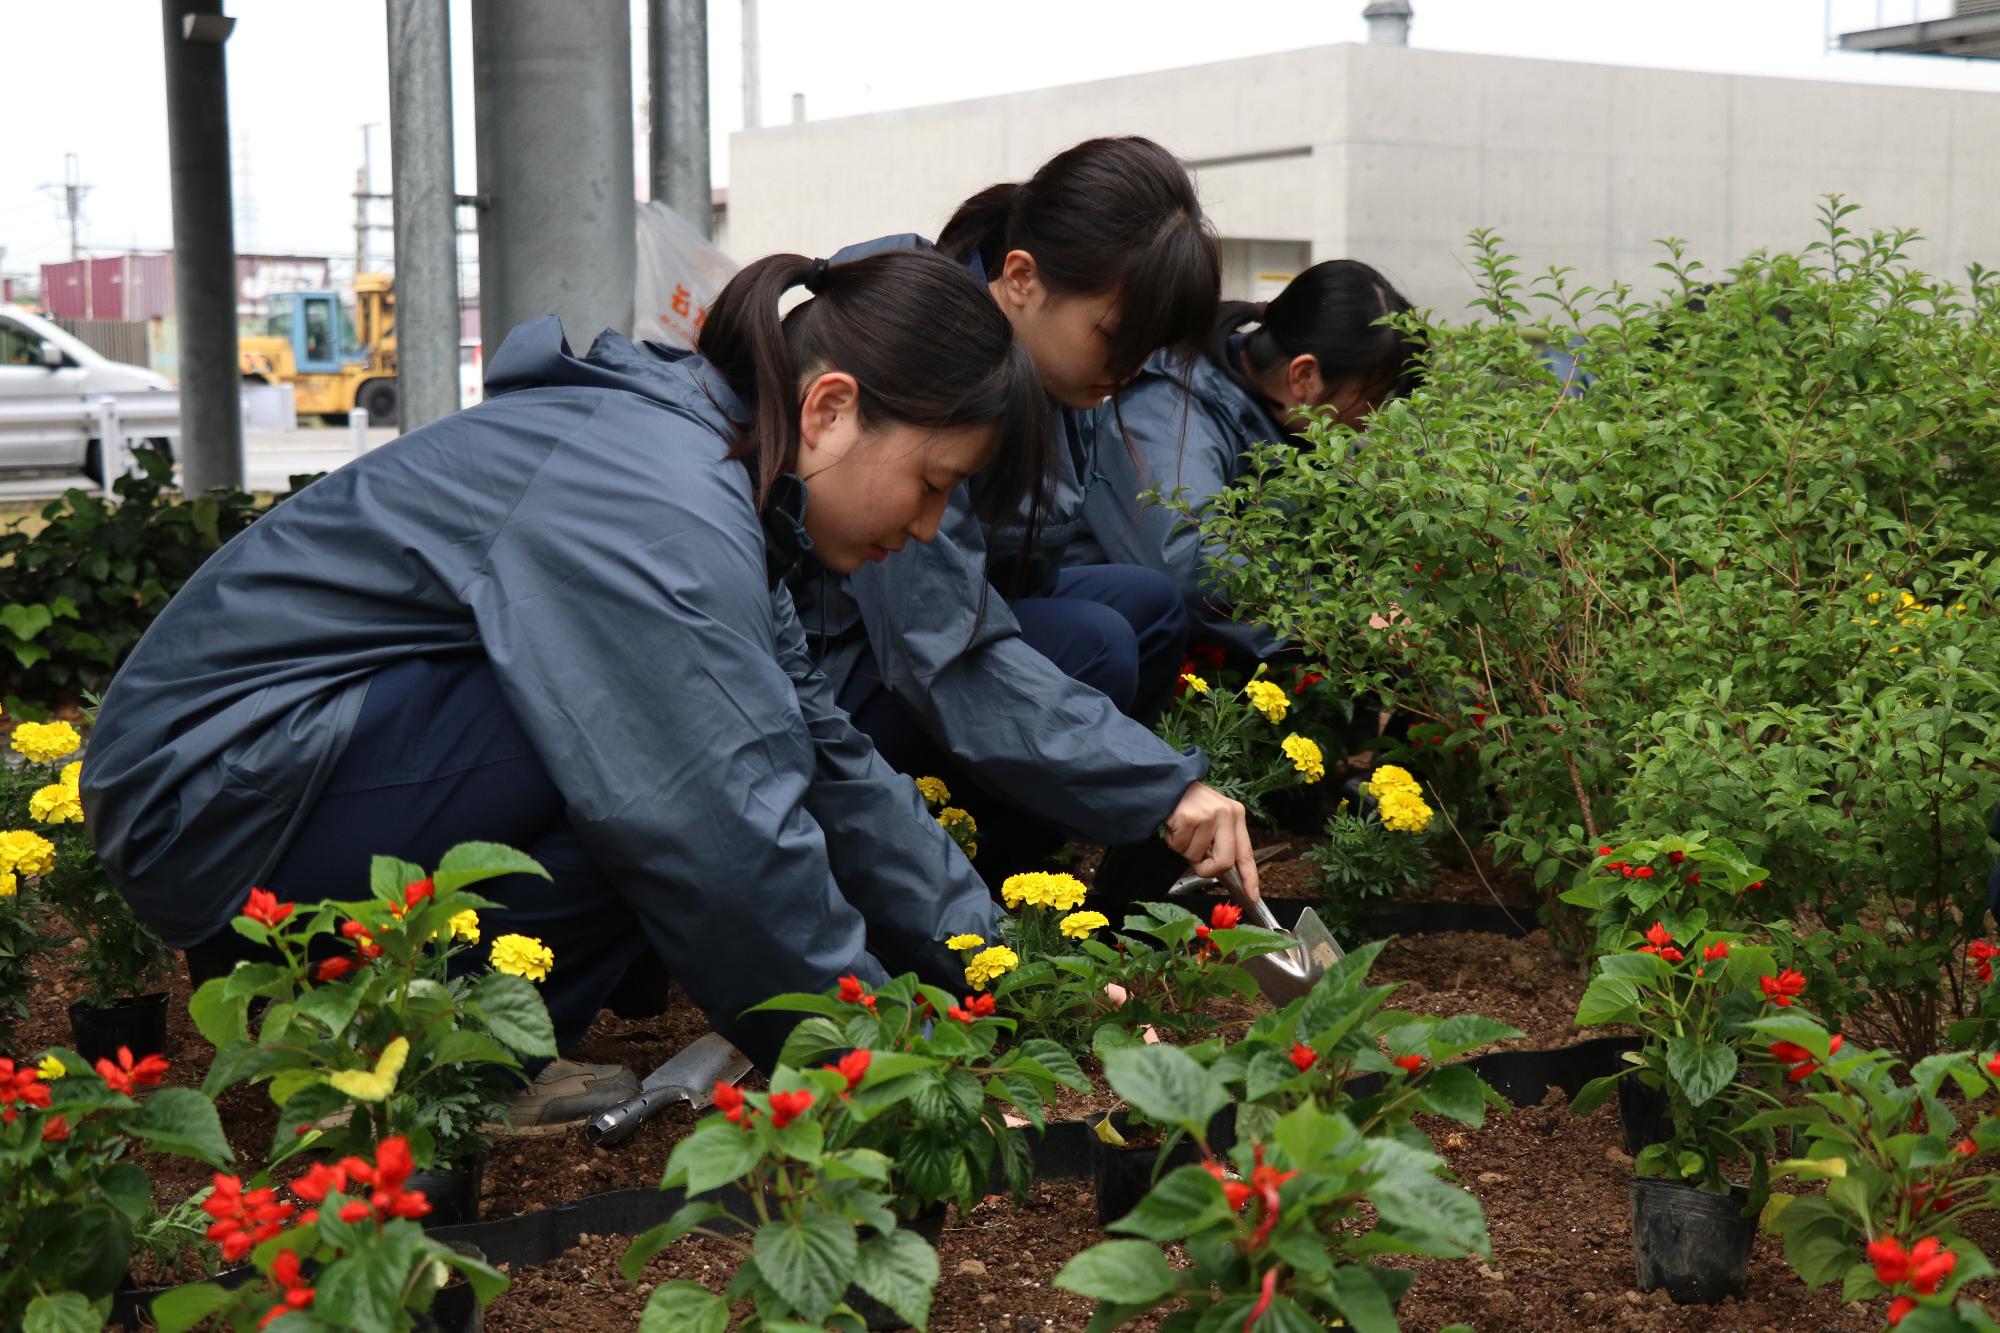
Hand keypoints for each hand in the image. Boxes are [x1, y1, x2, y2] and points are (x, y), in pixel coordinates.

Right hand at [1162, 781, 1259, 899]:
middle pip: (1224, 862)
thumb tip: (1219, 869)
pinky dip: (1172, 841)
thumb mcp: (1213, 817)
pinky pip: (1179, 847)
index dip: (1250, 877)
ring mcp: (1207, 816)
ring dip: (1184, 849)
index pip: (1246, 853)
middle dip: (1207, 869)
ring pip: (1196, 856)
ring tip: (1182, 829)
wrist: (1167, 781)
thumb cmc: (1190, 804)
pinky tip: (1174, 825)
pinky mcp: (1188, 818)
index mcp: (1236, 815)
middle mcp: (1226, 815)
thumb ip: (1220, 842)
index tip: (1252, 895)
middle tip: (1196, 862)